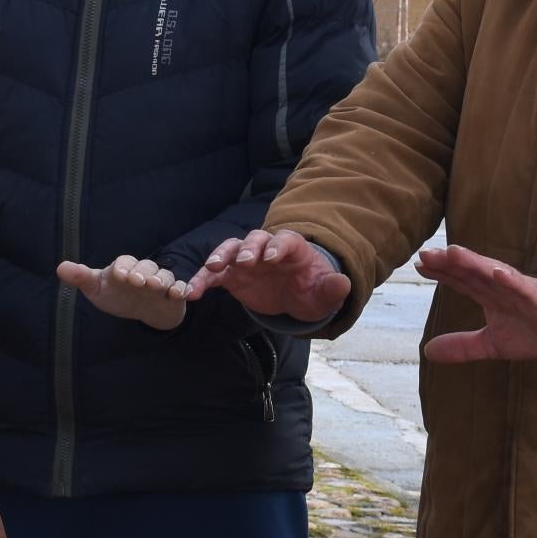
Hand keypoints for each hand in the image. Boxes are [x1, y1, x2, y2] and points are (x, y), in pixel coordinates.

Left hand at [58, 254, 188, 329]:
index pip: (124, 262)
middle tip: (139, 281)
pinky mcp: (174, 294)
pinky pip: (180, 289)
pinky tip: (177, 294)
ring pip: (164, 276)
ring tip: (156, 286)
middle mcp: (144, 272)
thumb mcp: (97, 289)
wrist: (143, 309)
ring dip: (161, 280)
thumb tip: (60, 267)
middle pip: (147, 266)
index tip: (120, 275)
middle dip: (143, 272)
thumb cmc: (117, 295)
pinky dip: (180, 290)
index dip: (123, 267)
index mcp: (124, 268)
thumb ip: (81, 278)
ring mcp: (160, 282)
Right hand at [188, 228, 349, 323]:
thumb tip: (344, 284)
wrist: (296, 298)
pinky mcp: (232, 276)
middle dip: (248, 248)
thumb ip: (333, 289)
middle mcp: (267, 249)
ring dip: (221, 256)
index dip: (278, 246)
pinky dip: (203, 280)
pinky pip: (214, 275)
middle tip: (243, 261)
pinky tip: (192, 293)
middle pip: (255, 239)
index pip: (285, 240)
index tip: (272, 258)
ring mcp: (247, 261)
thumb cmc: (312, 291)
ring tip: (213, 269)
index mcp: (293, 249)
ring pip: (231, 250)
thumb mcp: (325, 294)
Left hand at [415, 244, 536, 363]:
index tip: (419, 264)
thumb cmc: (533, 331)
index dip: (441, 272)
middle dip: (449, 263)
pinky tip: (496, 272)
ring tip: (453, 253)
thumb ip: (461, 346)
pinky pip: (524, 287)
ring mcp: (520, 289)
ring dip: (474, 262)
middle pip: (471, 272)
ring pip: (493, 273)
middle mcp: (501, 287)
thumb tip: (428, 351)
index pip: (461, 280)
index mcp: (489, 295)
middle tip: (426, 254)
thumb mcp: (491, 344)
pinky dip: (510, 279)